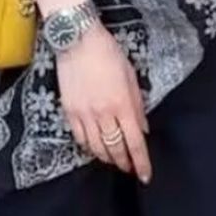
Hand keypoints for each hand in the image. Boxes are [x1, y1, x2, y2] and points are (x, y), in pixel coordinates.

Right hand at [56, 22, 152, 182]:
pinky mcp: (69, 111)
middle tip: (129, 167)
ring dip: (107, 157)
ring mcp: (84, 114)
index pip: (135, 143)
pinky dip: (89, 147)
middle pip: (115, 149)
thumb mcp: (130, 75)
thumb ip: (138, 104)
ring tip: (113, 159)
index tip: (145, 175)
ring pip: (96, 148)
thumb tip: (143, 128)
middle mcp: (103, 114)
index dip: (141, 162)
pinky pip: (79, 138)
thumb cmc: (108, 52)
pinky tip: (94, 147)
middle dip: (124, 163)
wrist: (78, 40)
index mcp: (122, 104)